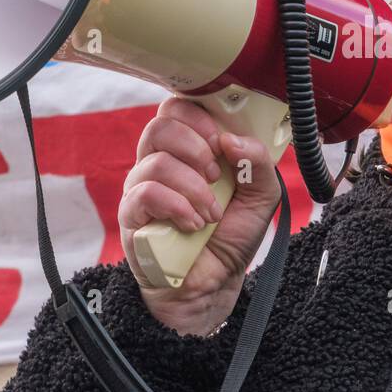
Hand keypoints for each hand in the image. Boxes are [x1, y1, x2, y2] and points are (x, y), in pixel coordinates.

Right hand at [118, 96, 281, 334]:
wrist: (214, 282)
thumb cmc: (230, 234)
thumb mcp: (261, 195)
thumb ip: (257, 162)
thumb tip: (231, 139)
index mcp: (188, 149)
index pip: (178, 108)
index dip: (199, 116)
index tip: (221, 140)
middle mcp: (159, 162)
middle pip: (160, 125)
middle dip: (196, 147)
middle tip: (215, 175)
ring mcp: (141, 188)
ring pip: (156, 161)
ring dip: (193, 187)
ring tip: (211, 213)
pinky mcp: (130, 216)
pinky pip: (145, 194)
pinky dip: (177, 206)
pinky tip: (193, 224)